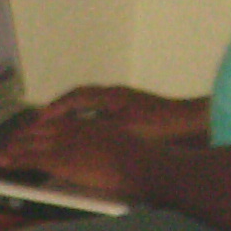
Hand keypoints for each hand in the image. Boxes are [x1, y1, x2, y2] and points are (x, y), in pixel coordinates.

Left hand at [0, 103, 150, 198]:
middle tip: (4, 143)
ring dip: (11, 149)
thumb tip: (103, 152)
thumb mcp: (121, 143)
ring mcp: (65, 144)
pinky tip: (3, 163)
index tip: (28, 132)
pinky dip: (14, 160)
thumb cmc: (138, 158)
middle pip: (38, 131)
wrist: (140, 163)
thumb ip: (106, 145)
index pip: (56, 124)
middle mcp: (72, 130)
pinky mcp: (60, 161)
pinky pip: (30, 159)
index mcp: (87, 125)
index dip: (38, 128)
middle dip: (19, 138)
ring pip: (29, 144)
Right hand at [46, 84, 205, 142]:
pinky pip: (99, 113)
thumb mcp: (125, 128)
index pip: (75, 97)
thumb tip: (75, 130)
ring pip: (89, 106)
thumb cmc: (160, 126)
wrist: (190, 124)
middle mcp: (115, 95)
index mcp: (111, 96)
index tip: (39, 119)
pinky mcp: (131, 112)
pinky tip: (84, 135)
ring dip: (71, 116)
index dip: (55, 108)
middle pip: (78, 98)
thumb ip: (99, 126)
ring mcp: (123, 102)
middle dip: (58, 110)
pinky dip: (86, 122)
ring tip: (56, 128)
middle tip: (40, 122)